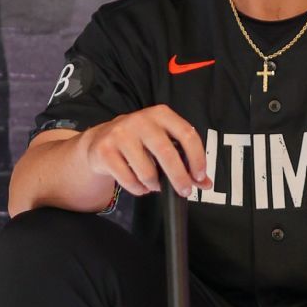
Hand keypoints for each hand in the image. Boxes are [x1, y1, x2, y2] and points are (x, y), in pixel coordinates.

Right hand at [80, 104, 210, 197]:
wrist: (100, 140)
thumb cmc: (139, 142)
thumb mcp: (163, 143)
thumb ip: (185, 162)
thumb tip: (206, 183)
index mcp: (161, 114)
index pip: (187, 134)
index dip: (197, 158)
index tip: (199, 177)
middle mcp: (141, 120)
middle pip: (166, 153)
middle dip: (179, 177)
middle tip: (184, 191)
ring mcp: (120, 134)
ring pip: (146, 171)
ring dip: (155, 185)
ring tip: (154, 185)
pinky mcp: (105, 150)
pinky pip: (128, 179)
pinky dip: (138, 189)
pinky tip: (139, 185)